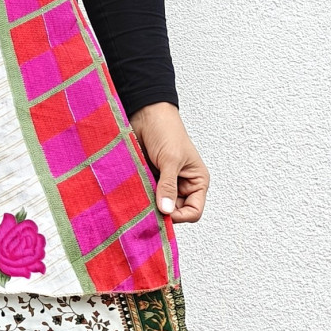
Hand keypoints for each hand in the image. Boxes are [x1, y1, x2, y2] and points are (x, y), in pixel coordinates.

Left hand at [129, 101, 209, 223]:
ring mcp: (165, 184)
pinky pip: (146, 197)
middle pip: (175, 212)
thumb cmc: (166, 130)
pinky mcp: (150, 180)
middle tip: (148, 207)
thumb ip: (168, 186)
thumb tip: (166, 210)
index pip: (193, 212)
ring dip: (149, 204)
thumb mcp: (170, 159)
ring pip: (158, 206)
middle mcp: (182, 185)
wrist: (146, 114)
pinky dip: (141, 197)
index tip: (163, 211)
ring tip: (140, 197)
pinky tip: (134, 193)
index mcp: (196, 182)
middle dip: (162, 211)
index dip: (180, 216)